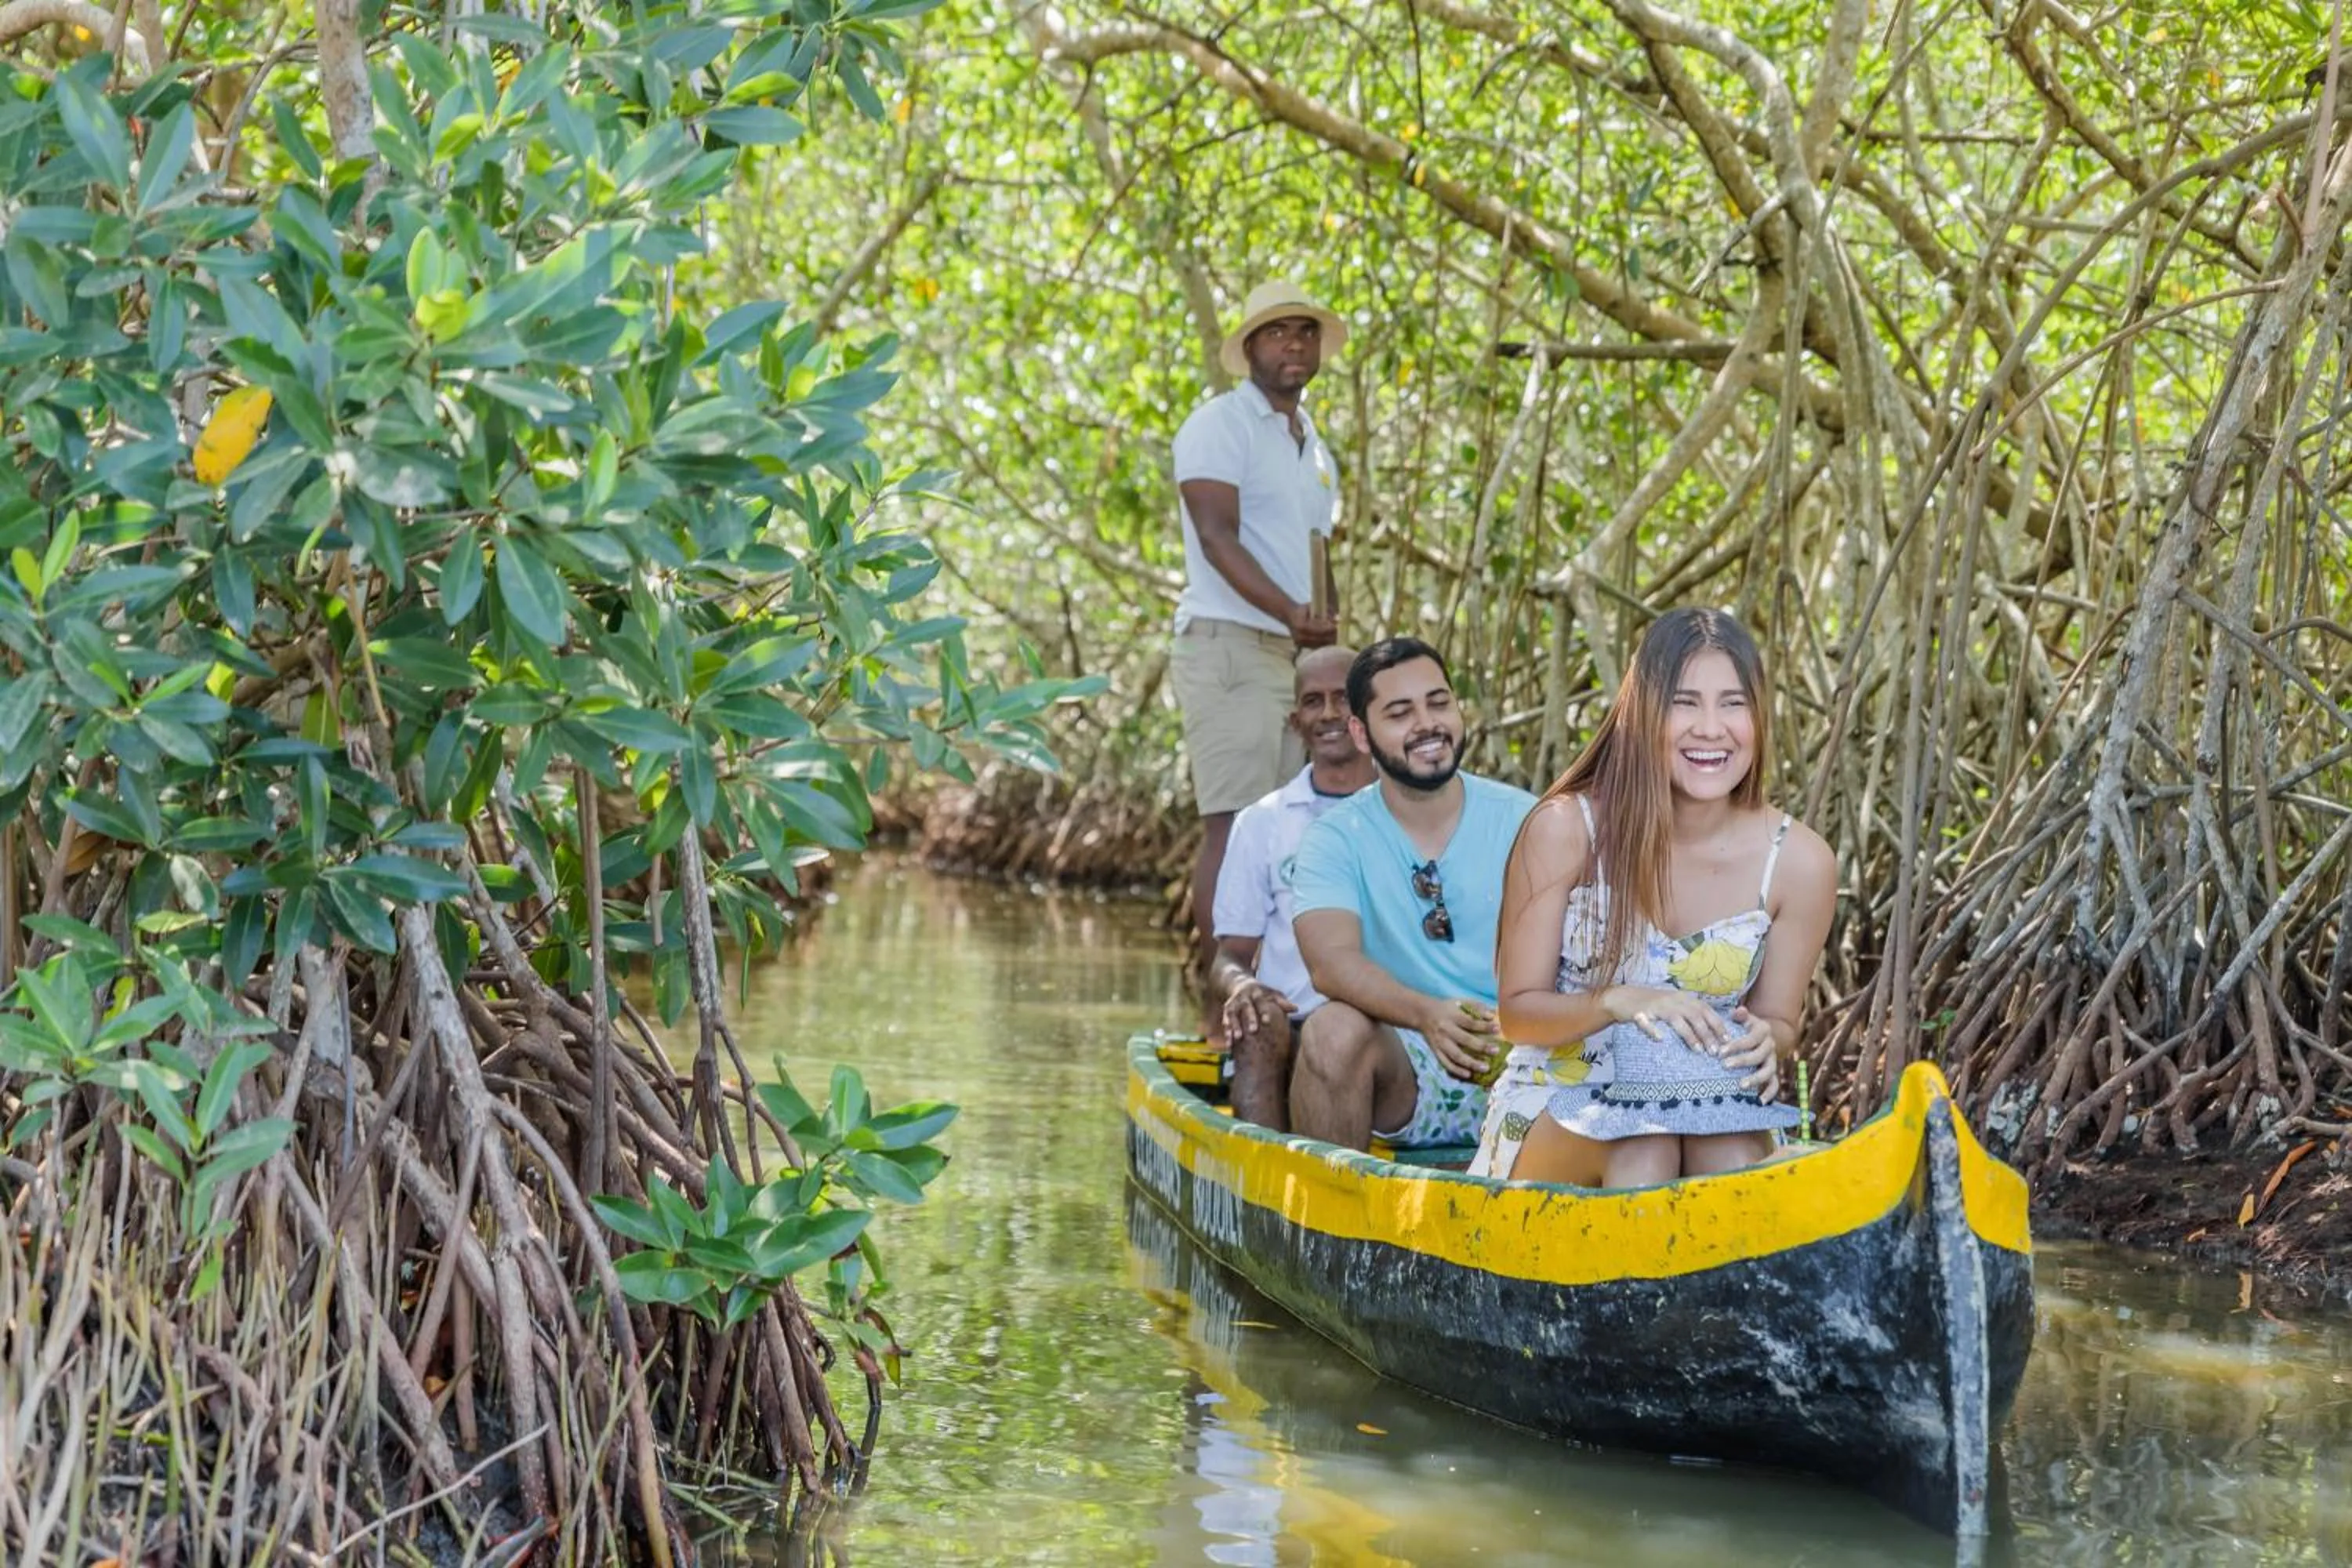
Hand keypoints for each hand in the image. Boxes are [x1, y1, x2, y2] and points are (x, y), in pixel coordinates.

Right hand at [1221, 979, 1295, 1042]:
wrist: (1241, 984)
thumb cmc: (1262, 993)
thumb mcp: (1272, 994)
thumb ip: (1282, 1002)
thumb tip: (1295, 1008)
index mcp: (1256, 992)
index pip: (1260, 1001)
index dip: (1263, 1011)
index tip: (1267, 1022)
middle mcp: (1243, 996)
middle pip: (1245, 1007)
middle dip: (1248, 1018)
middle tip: (1253, 1031)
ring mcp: (1233, 1003)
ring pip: (1232, 1014)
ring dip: (1233, 1026)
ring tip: (1237, 1039)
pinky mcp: (1226, 1010)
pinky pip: (1225, 1022)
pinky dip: (1226, 1033)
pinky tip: (1229, 1045)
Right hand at [1285, 602, 1337, 648]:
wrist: (1289, 616)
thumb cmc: (1303, 610)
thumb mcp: (1314, 606)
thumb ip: (1326, 612)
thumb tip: (1338, 619)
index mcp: (1302, 626)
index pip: (1320, 630)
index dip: (1330, 629)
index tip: (1337, 626)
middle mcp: (1300, 636)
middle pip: (1321, 639)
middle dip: (1330, 636)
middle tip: (1337, 631)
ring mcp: (1300, 642)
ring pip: (1319, 644)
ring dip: (1328, 641)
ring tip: (1333, 635)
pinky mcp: (1301, 646)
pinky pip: (1315, 646)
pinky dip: (1322, 643)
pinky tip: (1326, 639)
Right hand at [1418, 997, 1499, 1080]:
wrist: (1423, 1014)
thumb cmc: (1447, 1008)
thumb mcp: (1460, 1002)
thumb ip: (1477, 1007)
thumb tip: (1493, 1015)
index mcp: (1453, 1016)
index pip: (1470, 1023)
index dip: (1484, 1026)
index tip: (1498, 1029)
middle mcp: (1446, 1030)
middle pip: (1464, 1040)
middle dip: (1481, 1047)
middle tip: (1496, 1051)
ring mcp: (1440, 1043)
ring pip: (1456, 1055)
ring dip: (1471, 1063)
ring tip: (1485, 1068)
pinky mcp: (1436, 1052)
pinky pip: (1446, 1063)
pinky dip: (1457, 1070)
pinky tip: (1468, 1074)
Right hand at [1602, 985, 1733, 1053]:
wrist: (1622, 997)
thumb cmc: (1652, 1005)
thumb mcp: (1674, 1006)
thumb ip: (1690, 1015)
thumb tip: (1712, 1032)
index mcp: (1684, 998)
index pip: (1706, 1010)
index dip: (1718, 1025)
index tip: (1727, 1041)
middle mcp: (1673, 999)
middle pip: (1695, 1015)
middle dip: (1708, 1033)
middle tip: (1716, 1051)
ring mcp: (1657, 1005)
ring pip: (1677, 1019)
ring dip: (1690, 1035)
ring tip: (1699, 1050)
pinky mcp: (1641, 1012)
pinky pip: (1647, 1022)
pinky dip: (1653, 1030)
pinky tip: (1660, 1039)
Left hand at [1716, 1006, 1781, 1100]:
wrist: (1760, 1036)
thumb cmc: (1744, 1027)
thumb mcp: (1742, 1018)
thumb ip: (1740, 1015)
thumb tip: (1738, 1011)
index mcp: (1763, 1031)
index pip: (1751, 1039)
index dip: (1736, 1045)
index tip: (1720, 1051)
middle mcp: (1771, 1046)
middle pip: (1758, 1056)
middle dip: (1741, 1061)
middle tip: (1724, 1066)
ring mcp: (1773, 1061)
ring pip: (1768, 1071)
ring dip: (1754, 1079)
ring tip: (1739, 1085)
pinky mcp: (1773, 1073)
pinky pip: (1774, 1085)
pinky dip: (1769, 1094)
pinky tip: (1759, 1102)